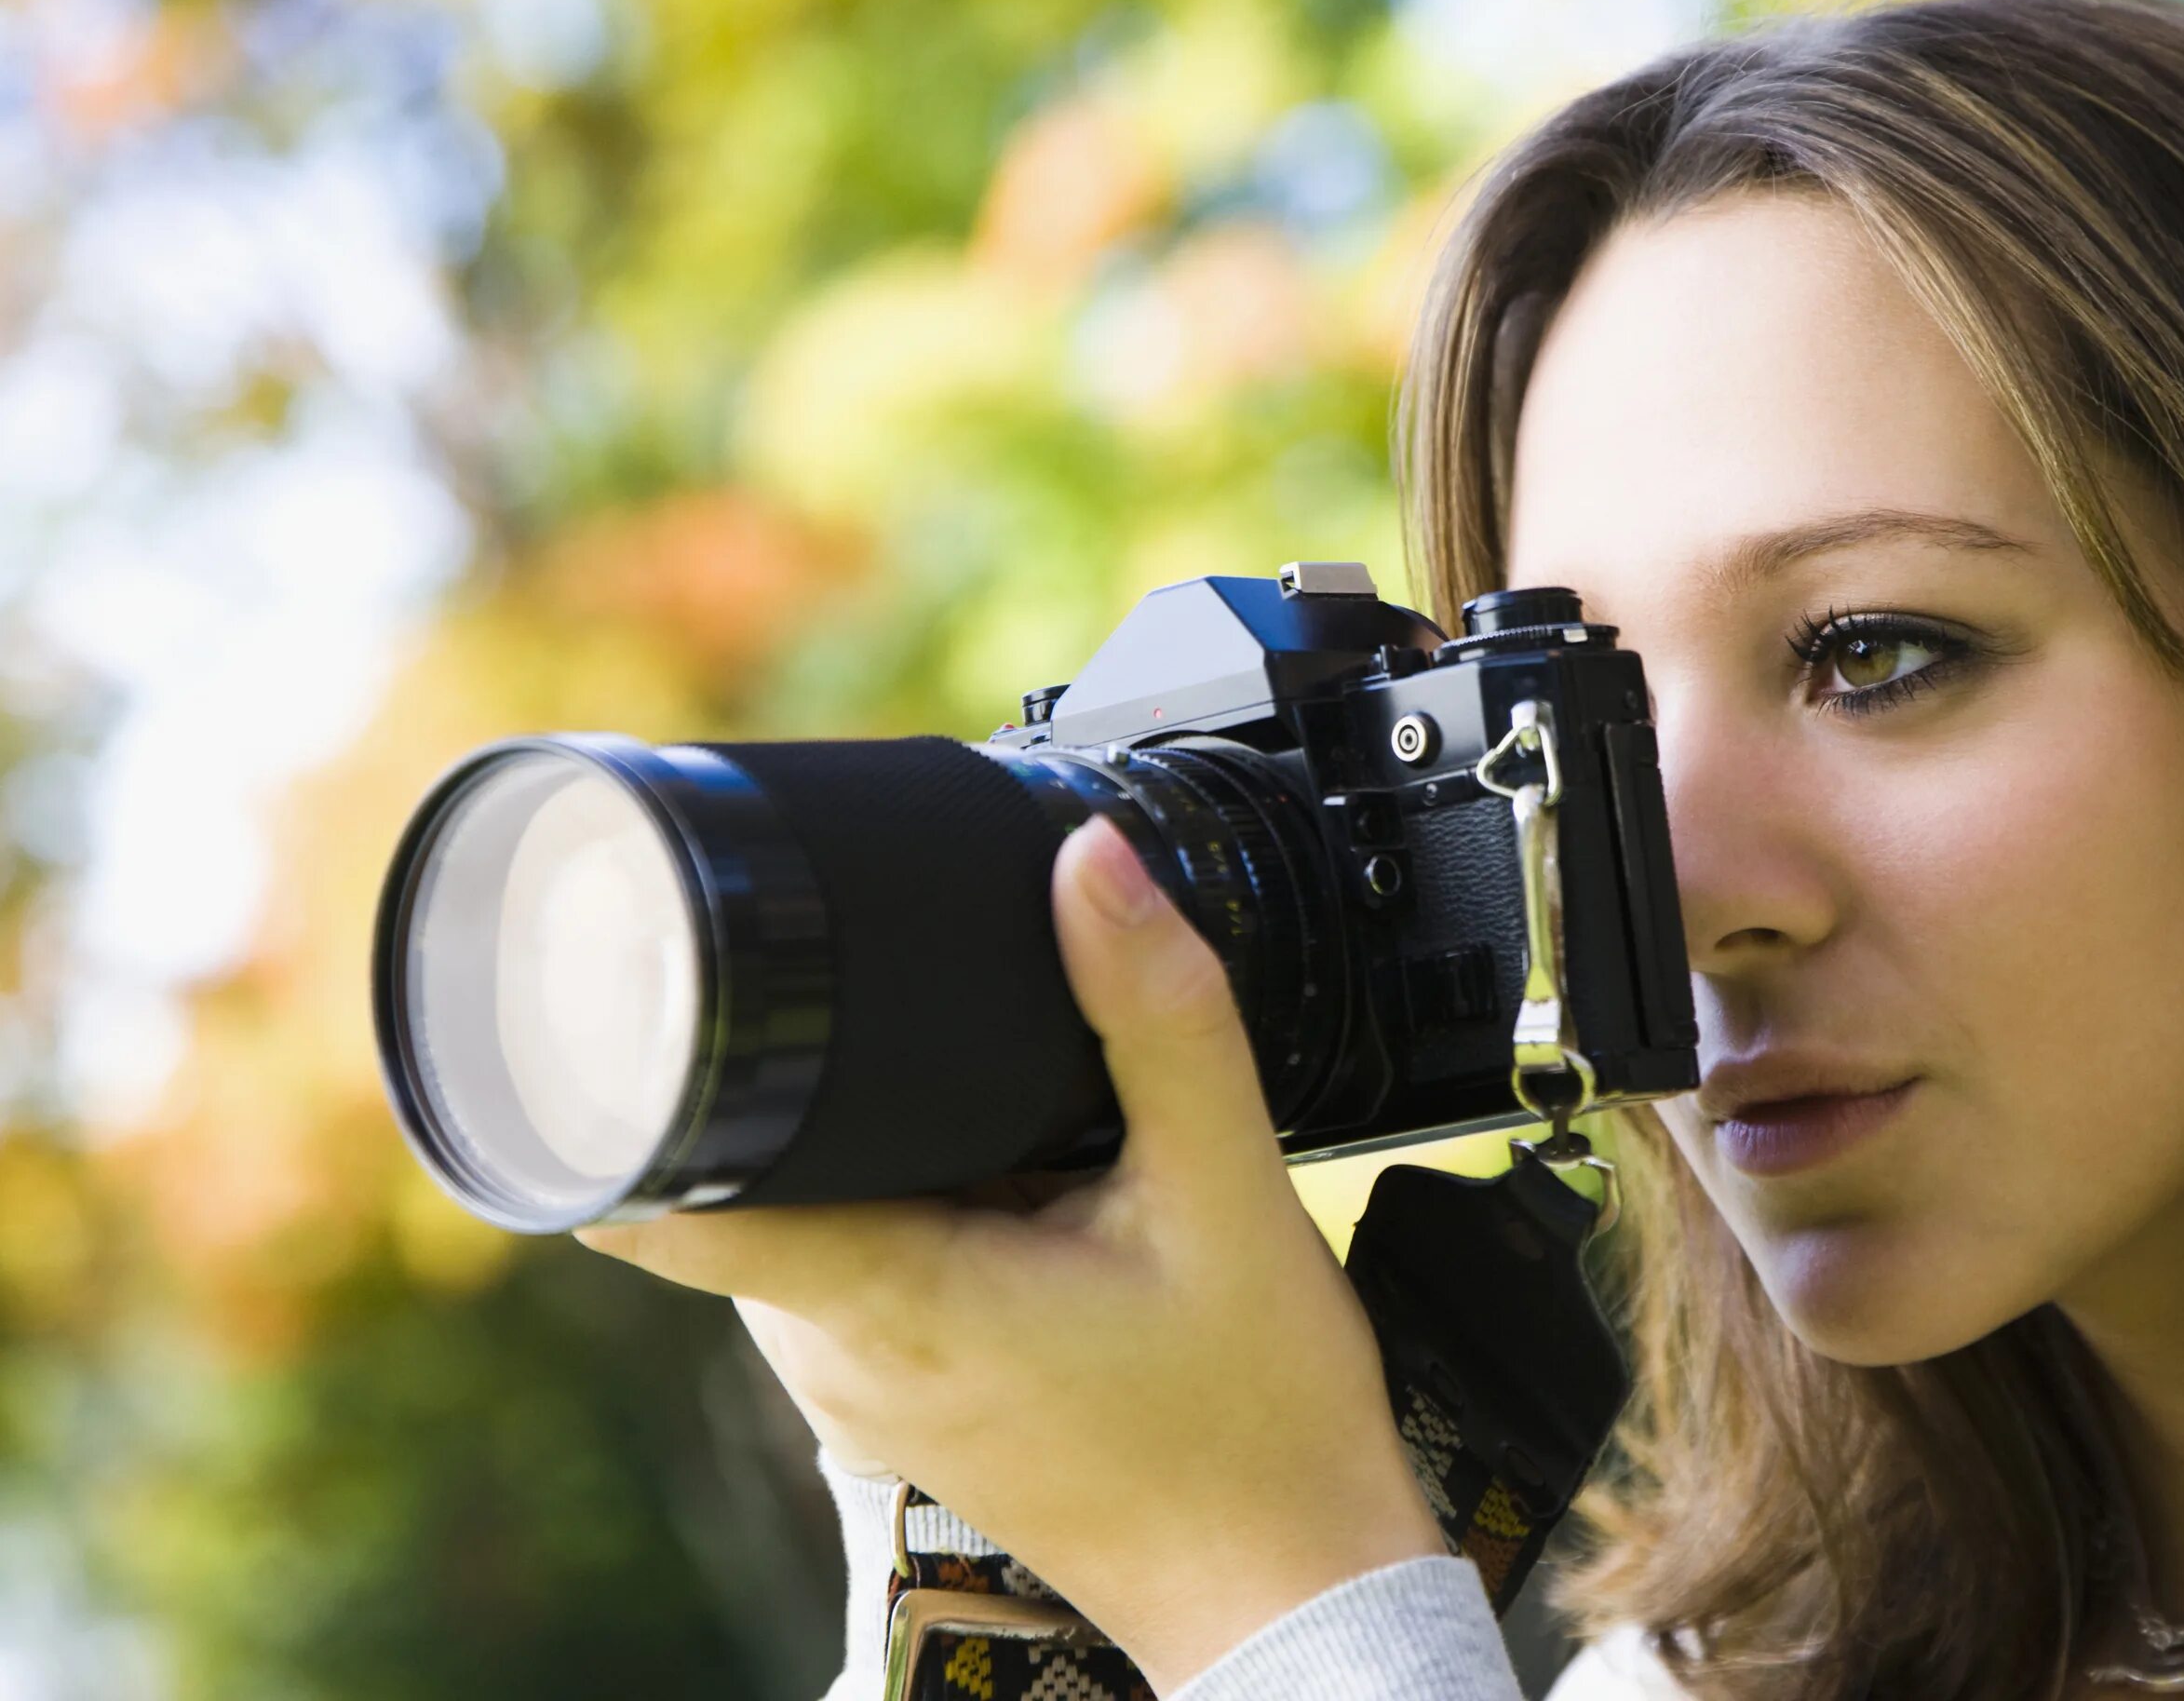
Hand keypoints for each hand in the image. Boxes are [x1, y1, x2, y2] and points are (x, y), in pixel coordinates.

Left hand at [573, 815, 1446, 1691]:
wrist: (1290, 1590)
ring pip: (804, 1219)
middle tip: (875, 990)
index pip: (665, 1203)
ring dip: (855, 1145)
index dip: (624, 1088)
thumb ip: (1160, 1015)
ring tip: (975, 1095)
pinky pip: (857, 1269)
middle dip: (785, 1081)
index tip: (639, 984)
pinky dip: (903, 1206)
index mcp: (888, 1299)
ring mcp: (866, 1394)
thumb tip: (1093, 863)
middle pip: (740, 1178)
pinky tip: (1009, 1183)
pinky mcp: (907, 1405)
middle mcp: (840, 1361)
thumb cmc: (1256, 1425)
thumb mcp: (1226, 1193)